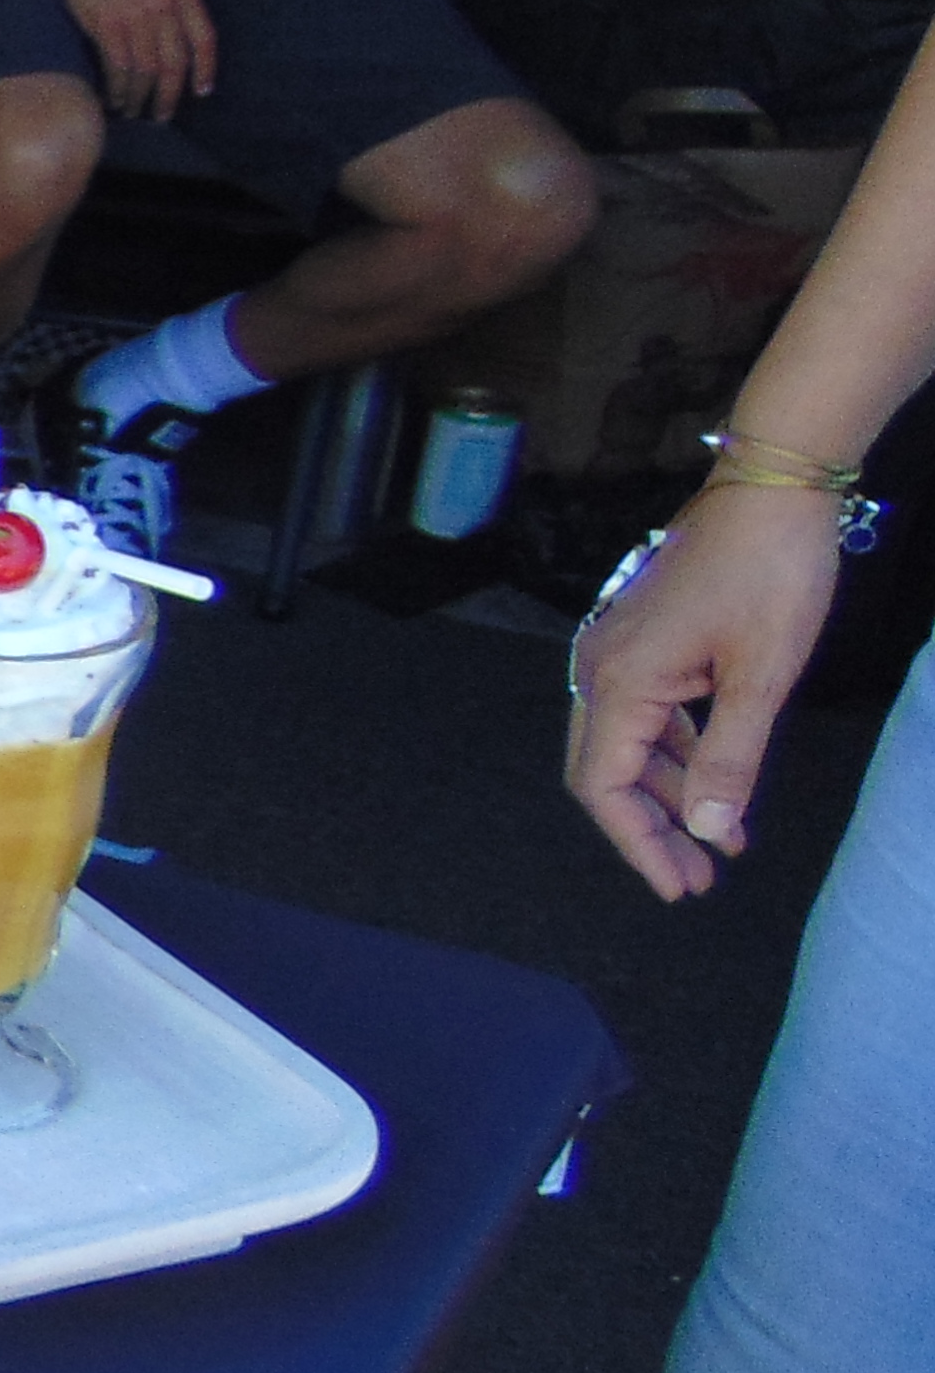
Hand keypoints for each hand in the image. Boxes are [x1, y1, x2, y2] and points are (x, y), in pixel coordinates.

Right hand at [43, 0, 214, 120]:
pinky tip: (113, 100)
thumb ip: (173, 9)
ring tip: (133, 112)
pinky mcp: (107, 25)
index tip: (202, 93)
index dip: (205, 69)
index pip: (204, 38)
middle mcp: (163, 5)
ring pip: (145, 71)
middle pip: (173, 63)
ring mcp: (135, 16)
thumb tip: (177, 55)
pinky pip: (118, 68)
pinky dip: (117, 89)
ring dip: (139, 97)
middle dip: (168, 96)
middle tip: (161, 116)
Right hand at [566, 479, 842, 898]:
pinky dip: (677, 754)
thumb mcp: (762, 675)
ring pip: (627, 746)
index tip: (680, 887)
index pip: (605, 787)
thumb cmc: (772, 571)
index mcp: (619, 681)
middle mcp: (600, 668)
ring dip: (668, 795)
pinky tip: (717, 780)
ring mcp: (616, 651)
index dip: (638, 844)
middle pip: (605, 773)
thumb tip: (707, 832)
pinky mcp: (642, 639)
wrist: (772, 485)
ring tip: (720, 842)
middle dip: (649, 831)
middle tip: (698, 879)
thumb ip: (729, 759)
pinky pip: (646, 714)